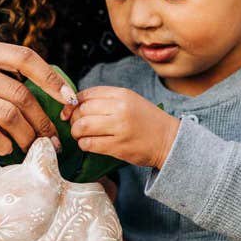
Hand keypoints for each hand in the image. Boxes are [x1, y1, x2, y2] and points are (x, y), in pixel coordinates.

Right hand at [0, 37, 70, 155]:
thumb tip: (49, 97)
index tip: (69, 100)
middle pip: (20, 93)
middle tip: (51, 138)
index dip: (52, 79)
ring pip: (8, 115)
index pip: (24, 58)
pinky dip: (4, 145)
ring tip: (31, 147)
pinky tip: (6, 150)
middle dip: (42, 120)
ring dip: (26, 136)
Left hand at [63, 86, 179, 168]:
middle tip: (76, 125)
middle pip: (82, 110)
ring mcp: (119, 128)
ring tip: (80, 135)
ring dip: (76, 132)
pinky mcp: (118, 146)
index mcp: (122, 94)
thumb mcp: (130, 101)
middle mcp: (120, 108)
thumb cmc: (147, 121)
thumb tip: (75, 104)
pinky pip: (89, 144)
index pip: (87, 94)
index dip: (73, 103)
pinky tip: (89, 144)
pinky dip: (84, 144)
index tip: (71, 111)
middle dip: (74, 119)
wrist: (169, 140)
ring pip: (82, 127)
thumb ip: (106, 100)